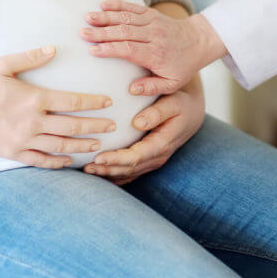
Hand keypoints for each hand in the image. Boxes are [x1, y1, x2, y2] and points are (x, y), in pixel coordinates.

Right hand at [0, 46, 115, 168]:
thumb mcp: (2, 64)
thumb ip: (30, 58)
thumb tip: (53, 49)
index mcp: (34, 98)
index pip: (73, 101)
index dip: (93, 103)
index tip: (108, 103)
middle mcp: (33, 121)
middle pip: (73, 126)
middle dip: (96, 126)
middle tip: (114, 126)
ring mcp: (24, 140)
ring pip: (61, 146)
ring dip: (82, 146)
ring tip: (99, 145)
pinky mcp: (13, 153)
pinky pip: (40, 161)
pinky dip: (57, 162)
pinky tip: (69, 161)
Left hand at [82, 78, 204, 184]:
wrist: (191, 111)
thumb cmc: (180, 103)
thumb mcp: (174, 102)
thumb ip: (157, 112)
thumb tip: (138, 123)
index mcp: (162, 143)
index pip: (136, 157)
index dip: (116, 159)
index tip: (98, 158)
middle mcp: (158, 156)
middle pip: (129, 169)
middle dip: (107, 170)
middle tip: (85, 168)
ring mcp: (153, 161)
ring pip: (129, 174)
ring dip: (108, 174)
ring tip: (87, 171)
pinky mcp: (148, 161)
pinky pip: (130, 173)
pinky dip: (114, 175)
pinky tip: (99, 173)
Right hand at [83, 1, 226, 95]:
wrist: (198, 41)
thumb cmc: (183, 65)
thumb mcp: (172, 83)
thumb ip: (152, 87)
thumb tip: (132, 89)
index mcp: (156, 54)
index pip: (129, 49)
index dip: (110, 49)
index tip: (93, 50)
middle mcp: (153, 36)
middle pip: (124, 32)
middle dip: (102, 32)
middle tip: (83, 33)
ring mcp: (152, 22)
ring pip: (126, 18)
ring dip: (106, 17)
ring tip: (88, 18)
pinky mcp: (152, 13)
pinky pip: (133, 7)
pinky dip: (118, 5)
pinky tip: (103, 4)